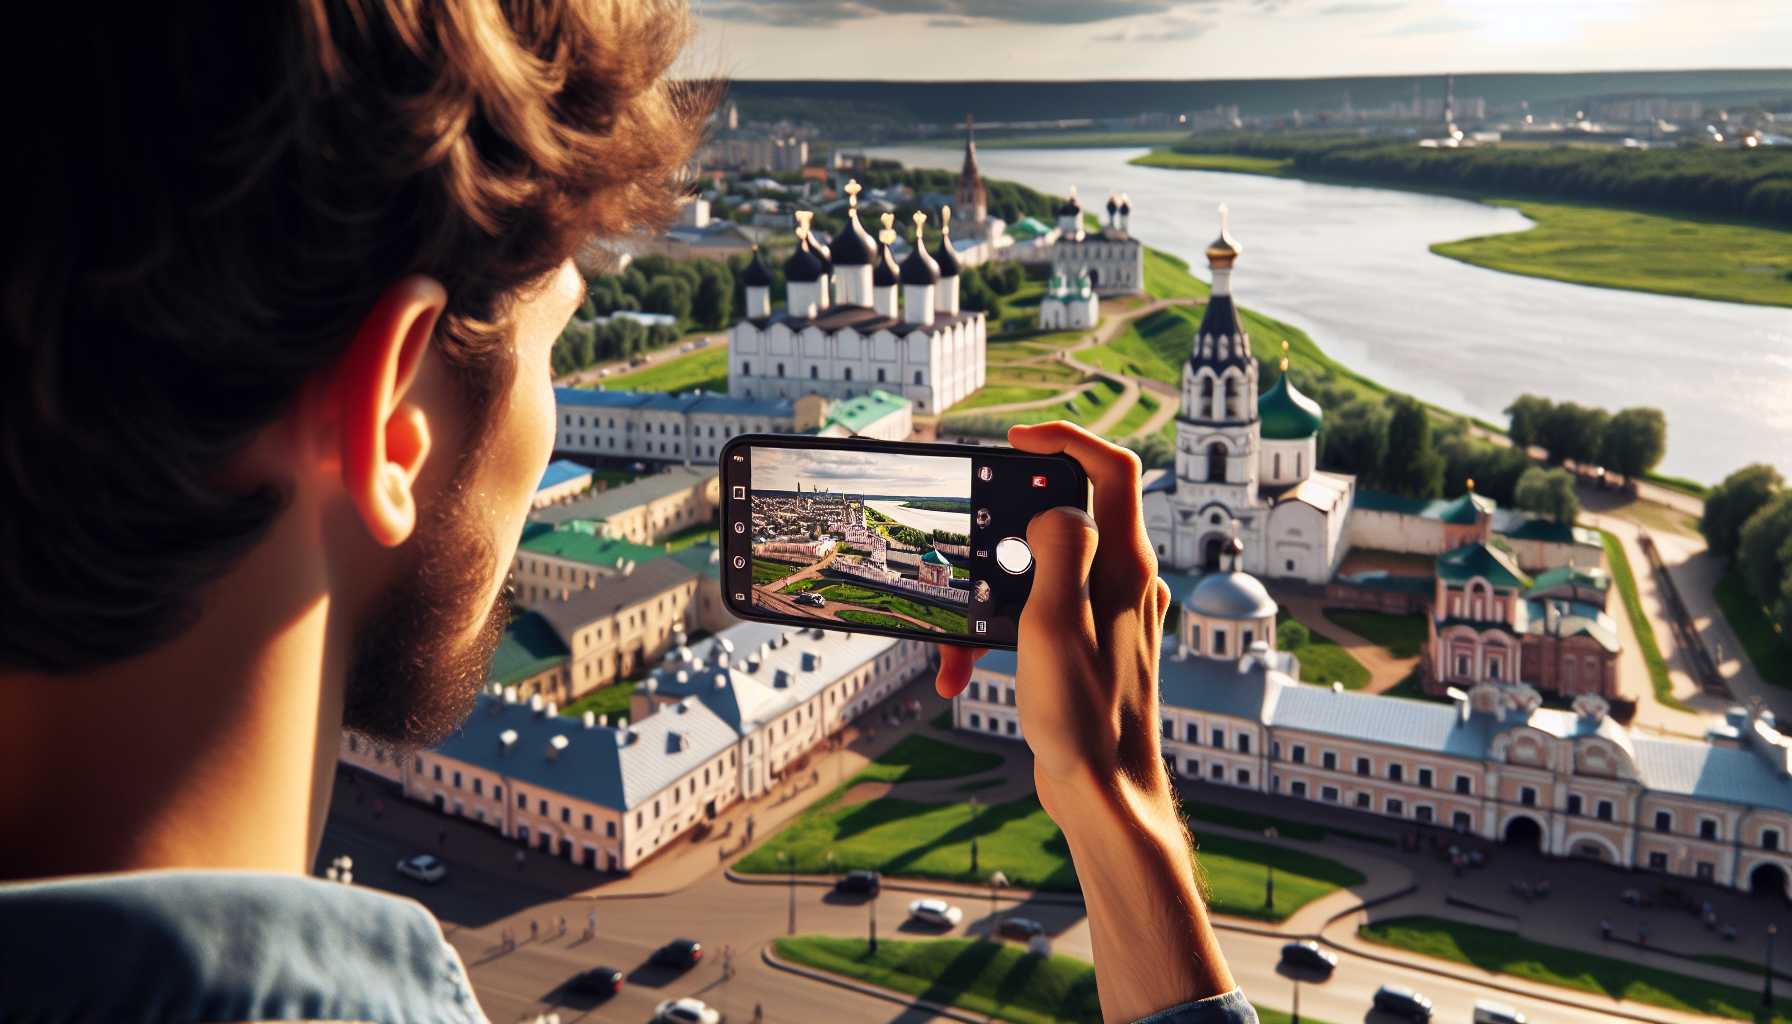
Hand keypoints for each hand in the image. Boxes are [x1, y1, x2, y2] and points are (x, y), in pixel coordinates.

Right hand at [934, 421, 1235, 1021]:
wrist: (1106, 798)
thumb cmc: (1085, 718)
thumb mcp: (1054, 624)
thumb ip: (1058, 550)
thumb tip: (1051, 511)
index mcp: (1125, 567)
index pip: (1112, 470)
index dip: (1065, 440)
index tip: (1015, 440)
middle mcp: (1125, 583)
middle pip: (1062, 522)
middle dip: (1000, 540)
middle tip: (965, 557)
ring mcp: (1108, 616)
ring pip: (1038, 577)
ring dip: (988, 603)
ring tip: (954, 649)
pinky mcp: (1088, 648)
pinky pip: (1035, 620)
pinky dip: (997, 637)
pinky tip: (962, 673)